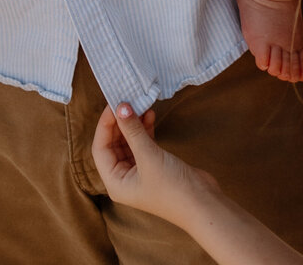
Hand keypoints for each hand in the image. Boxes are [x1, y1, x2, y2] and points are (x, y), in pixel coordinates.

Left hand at [92, 102, 218, 224]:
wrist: (201, 203)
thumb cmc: (171, 187)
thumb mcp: (149, 156)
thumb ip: (133, 131)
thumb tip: (121, 107)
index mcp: (115, 182)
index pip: (100, 149)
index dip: (105, 125)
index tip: (114, 103)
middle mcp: (123, 177)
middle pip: (113, 144)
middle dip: (120, 122)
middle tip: (127, 99)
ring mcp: (139, 171)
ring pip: (129, 141)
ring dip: (133, 123)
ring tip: (140, 104)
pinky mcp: (153, 165)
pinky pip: (143, 143)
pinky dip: (145, 129)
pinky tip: (150, 115)